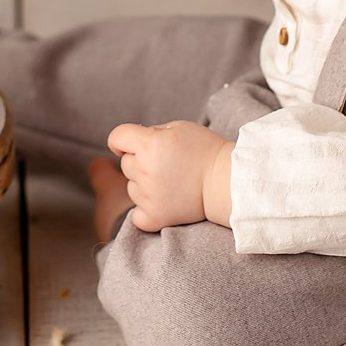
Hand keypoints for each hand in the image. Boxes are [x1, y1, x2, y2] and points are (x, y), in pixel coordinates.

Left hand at [106, 120, 234, 232]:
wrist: (228, 182)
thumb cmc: (205, 151)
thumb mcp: (179, 128)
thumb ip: (152, 132)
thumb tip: (131, 143)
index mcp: (149, 144)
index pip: (117, 137)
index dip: (120, 140)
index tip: (126, 144)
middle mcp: (145, 169)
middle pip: (126, 164)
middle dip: (140, 161)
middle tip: (166, 164)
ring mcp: (149, 196)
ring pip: (132, 187)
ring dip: (144, 184)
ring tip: (171, 183)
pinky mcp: (156, 217)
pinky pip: (136, 216)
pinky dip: (145, 211)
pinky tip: (161, 203)